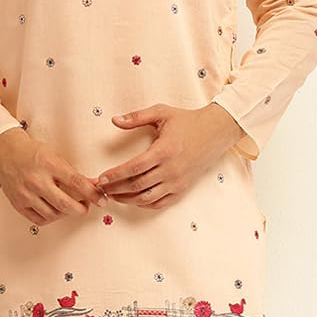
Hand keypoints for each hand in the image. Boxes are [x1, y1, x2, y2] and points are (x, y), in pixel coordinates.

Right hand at [0, 128, 103, 225]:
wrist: (6, 152)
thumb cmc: (32, 153)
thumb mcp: (56, 157)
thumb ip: (74, 174)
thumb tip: (94, 186)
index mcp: (49, 165)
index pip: (77, 183)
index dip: (92, 194)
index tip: (101, 200)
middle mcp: (37, 180)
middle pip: (66, 204)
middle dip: (81, 209)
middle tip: (85, 206)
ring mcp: (26, 194)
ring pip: (53, 214)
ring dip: (66, 214)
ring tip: (69, 207)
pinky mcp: (18, 204)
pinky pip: (39, 220)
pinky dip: (50, 218)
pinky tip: (54, 211)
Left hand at [94, 103, 244, 209]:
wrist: (216, 132)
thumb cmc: (187, 121)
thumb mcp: (162, 112)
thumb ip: (137, 117)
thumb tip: (114, 120)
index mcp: (164, 150)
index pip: (134, 168)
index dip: (115, 175)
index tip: (101, 178)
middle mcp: (171, 169)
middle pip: (137, 186)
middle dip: (115, 189)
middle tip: (100, 189)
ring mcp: (177, 182)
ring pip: (147, 198)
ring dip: (127, 200)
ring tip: (112, 196)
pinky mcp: (182, 189)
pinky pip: (160, 203)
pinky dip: (144, 204)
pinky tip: (132, 199)